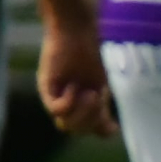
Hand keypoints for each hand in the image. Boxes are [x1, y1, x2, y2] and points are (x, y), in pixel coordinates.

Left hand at [35, 22, 115, 137]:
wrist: (76, 29)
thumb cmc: (93, 49)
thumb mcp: (104, 81)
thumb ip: (103, 106)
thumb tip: (111, 132)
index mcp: (86, 101)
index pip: (91, 128)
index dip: (101, 130)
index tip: (113, 125)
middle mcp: (70, 102)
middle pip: (77, 130)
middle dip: (91, 120)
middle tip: (98, 98)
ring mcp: (57, 96)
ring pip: (65, 125)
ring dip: (82, 113)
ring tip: (89, 93)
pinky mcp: (47, 89)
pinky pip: (56, 109)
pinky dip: (68, 102)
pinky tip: (74, 86)